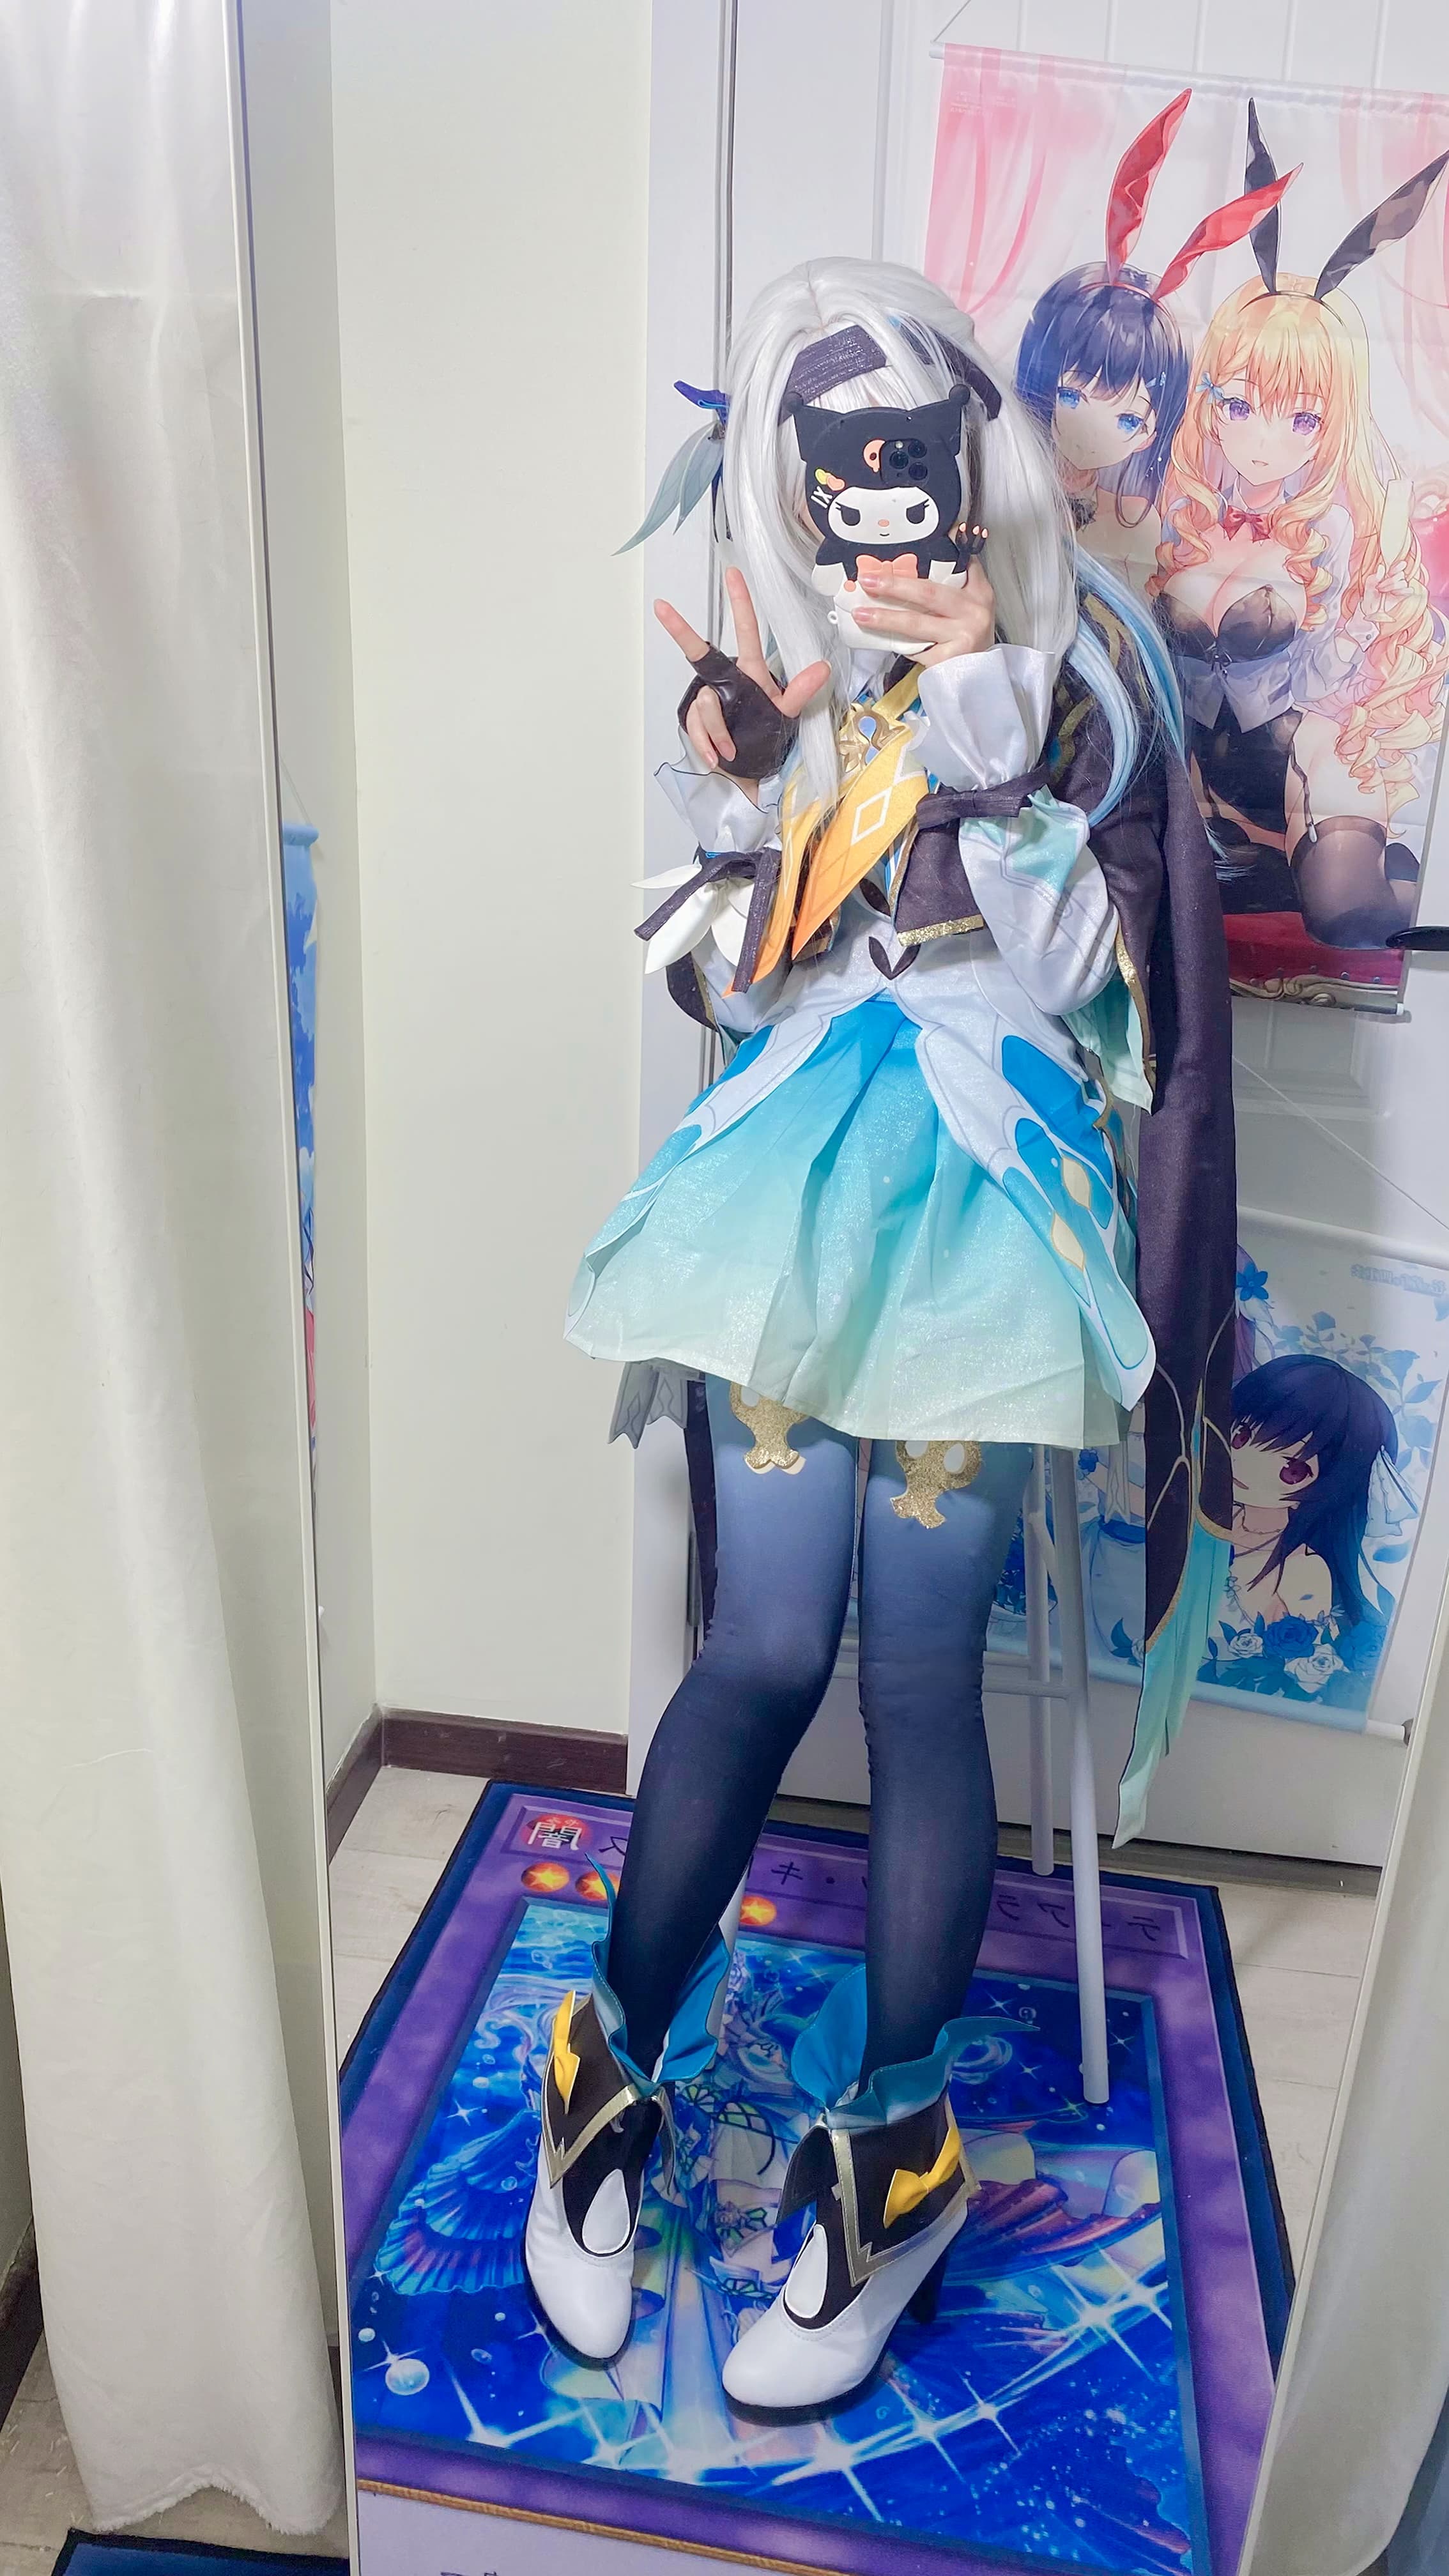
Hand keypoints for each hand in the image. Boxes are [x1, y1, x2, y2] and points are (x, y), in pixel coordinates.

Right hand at [655, 566, 829, 775]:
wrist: (747, 770)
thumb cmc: (765, 736)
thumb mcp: (786, 714)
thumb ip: (800, 691)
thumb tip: (823, 668)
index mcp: (750, 673)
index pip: (746, 631)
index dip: (740, 602)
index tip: (732, 574)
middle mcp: (724, 680)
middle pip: (700, 652)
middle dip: (680, 629)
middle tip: (662, 607)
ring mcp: (706, 698)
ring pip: (706, 704)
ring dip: (719, 731)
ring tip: (731, 750)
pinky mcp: (693, 717)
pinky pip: (697, 726)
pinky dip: (708, 745)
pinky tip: (717, 757)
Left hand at [854, 555, 994, 664]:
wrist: (984, 672)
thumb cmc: (971, 631)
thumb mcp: (976, 599)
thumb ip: (961, 572)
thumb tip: (946, 535)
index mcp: (979, 592)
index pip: (956, 566)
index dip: (932, 555)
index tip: (902, 550)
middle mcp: (973, 613)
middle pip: (928, 594)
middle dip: (895, 586)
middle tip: (867, 581)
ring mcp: (961, 638)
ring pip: (915, 624)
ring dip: (885, 618)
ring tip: (860, 613)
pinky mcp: (946, 661)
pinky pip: (915, 649)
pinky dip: (897, 643)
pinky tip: (879, 638)